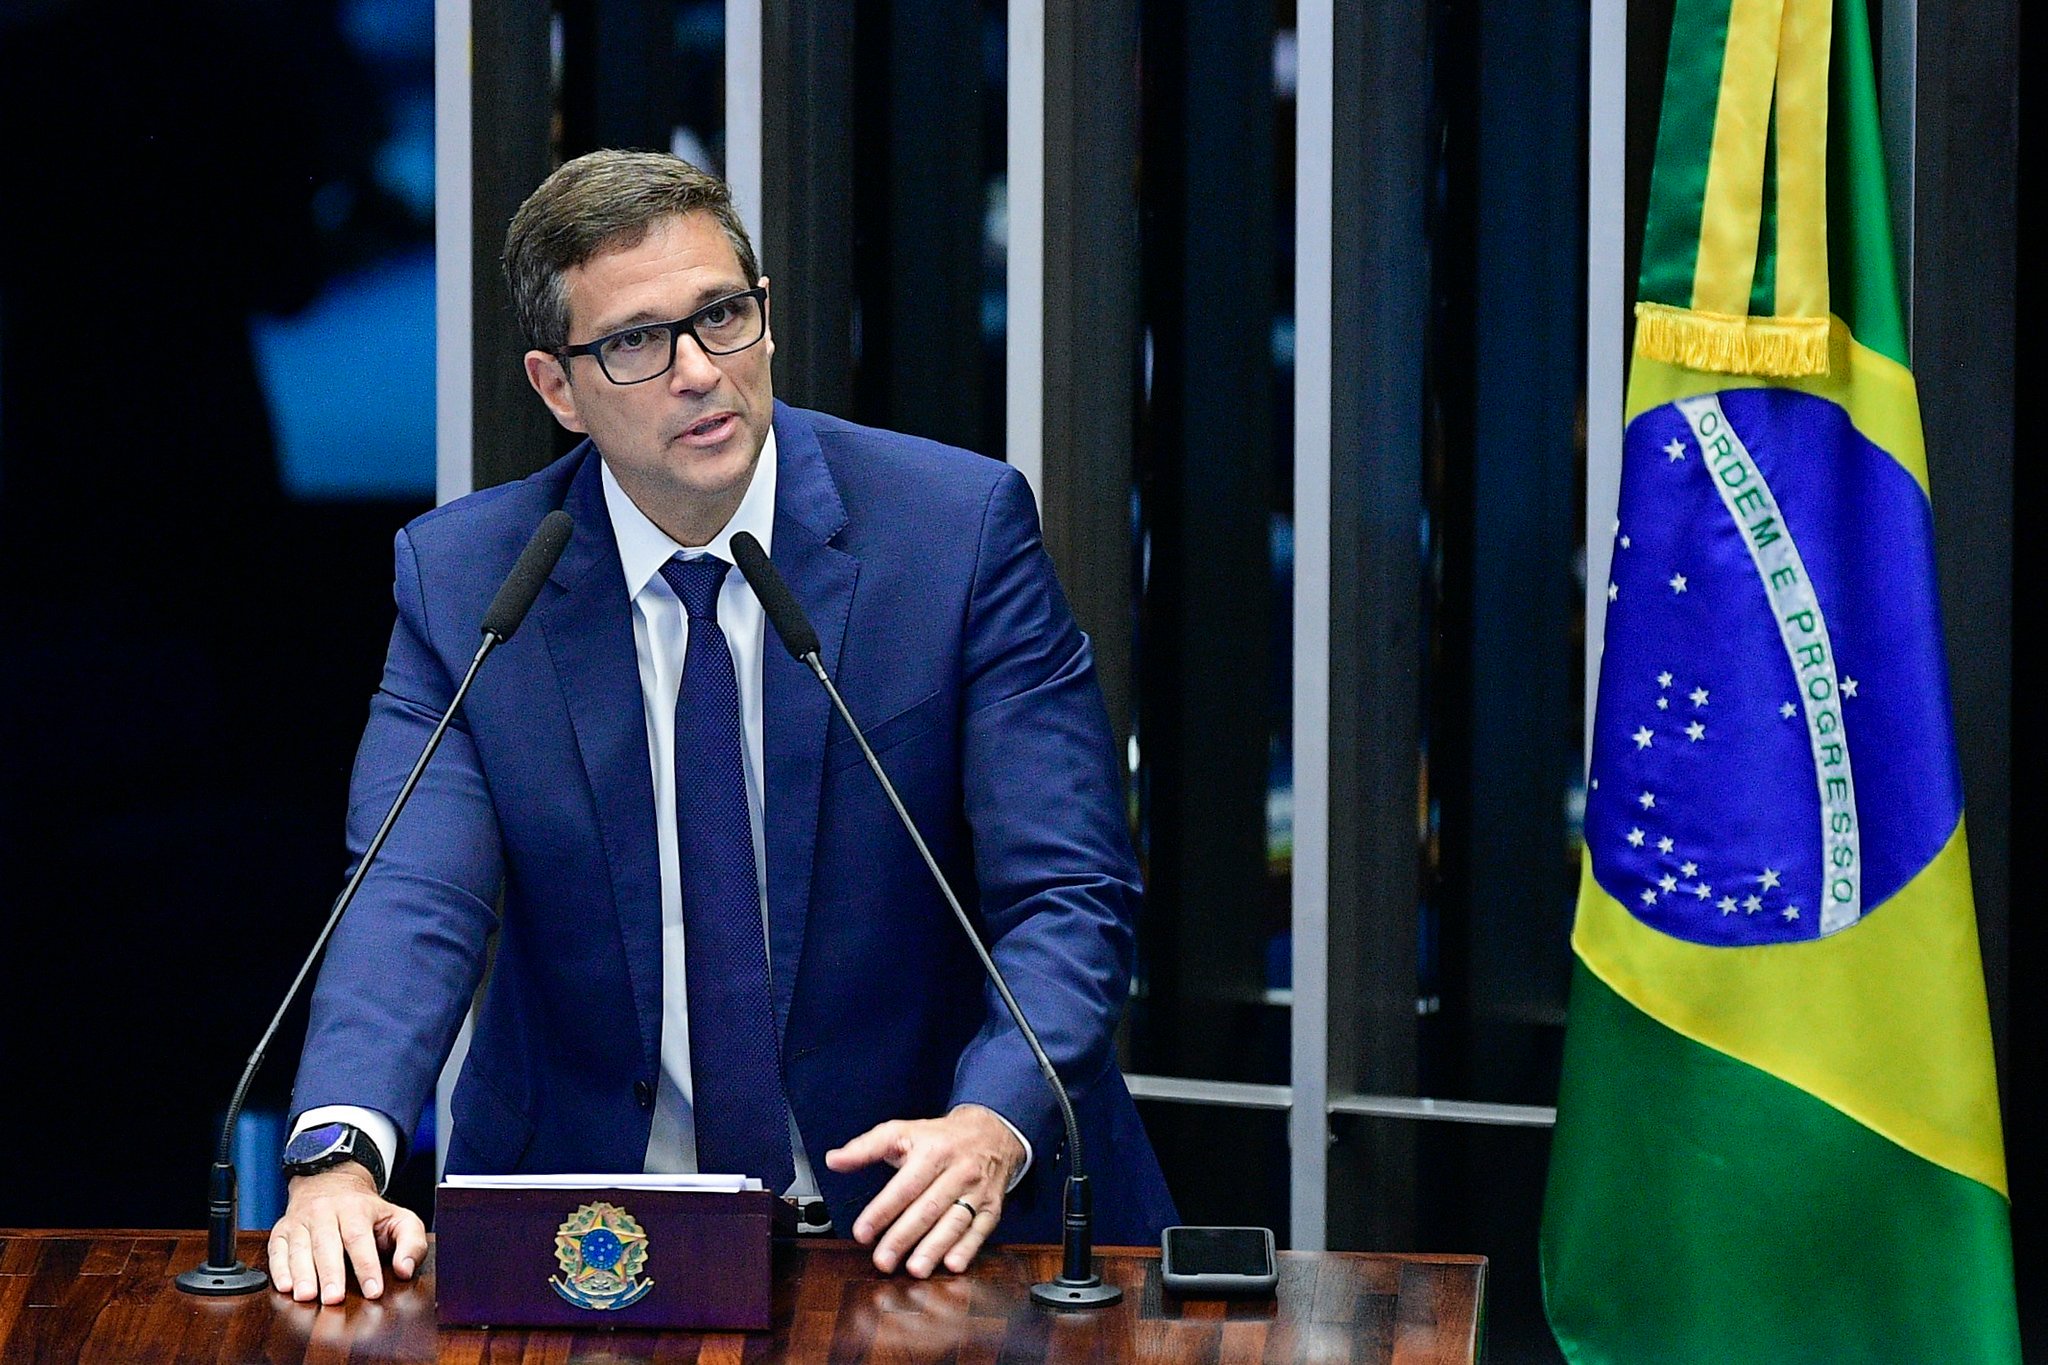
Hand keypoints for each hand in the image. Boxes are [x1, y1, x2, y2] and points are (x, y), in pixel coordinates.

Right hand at [268, 1165, 426, 1303]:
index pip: (360, 1238)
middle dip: (330, 1272)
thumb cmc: (368, 1212)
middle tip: (334, 1298)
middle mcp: (325, 1211)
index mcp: (356, 1208)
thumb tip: (405, 1270)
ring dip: (302, 1273)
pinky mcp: (282, 1230)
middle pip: (327, 1243)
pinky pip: (277, 1248)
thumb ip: (411, 1243)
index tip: (373, 1291)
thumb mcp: (399, 1219)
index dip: (366, 1265)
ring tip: (307, 1296)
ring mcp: (301, 1220)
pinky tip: (285, 1286)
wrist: (331, 1182)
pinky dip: (279, 1268)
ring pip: (299, 1246)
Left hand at [825, 1103, 1024, 1277]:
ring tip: (915, 1268)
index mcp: (933, 1151)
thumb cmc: (940, 1138)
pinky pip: (980, 1229)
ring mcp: (977, 1190)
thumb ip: (867, 1148)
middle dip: (904, 1237)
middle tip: (883, 1260)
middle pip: (929, 1207)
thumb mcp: (903, 1132)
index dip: (882, 1211)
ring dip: (935, 1247)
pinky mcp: (993, 1206)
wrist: (991, 1133)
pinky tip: (953, 1264)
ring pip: (955, 1221)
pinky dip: (968, 1248)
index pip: (905, 1185)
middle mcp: (958, 1171)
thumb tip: (835, 1160)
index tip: (862, 1232)